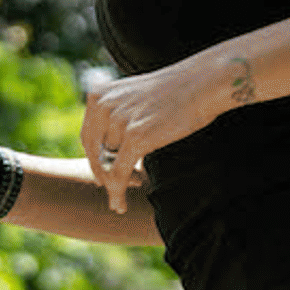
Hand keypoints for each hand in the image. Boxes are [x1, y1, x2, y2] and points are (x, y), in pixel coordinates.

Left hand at [80, 54, 242, 214]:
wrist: (202, 84)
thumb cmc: (176, 92)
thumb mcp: (134, 98)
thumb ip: (117, 116)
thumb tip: (111, 149)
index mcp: (98, 95)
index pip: (88, 136)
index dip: (95, 160)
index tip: (102, 177)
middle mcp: (103, 106)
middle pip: (94, 153)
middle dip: (103, 174)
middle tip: (112, 191)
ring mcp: (118, 122)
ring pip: (107, 165)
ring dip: (119, 181)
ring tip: (139, 184)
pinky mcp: (135, 137)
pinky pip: (117, 174)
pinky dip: (117, 193)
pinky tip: (120, 205)